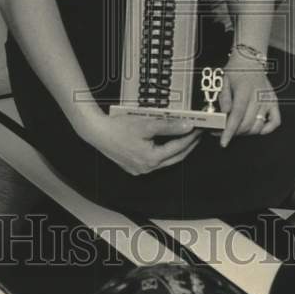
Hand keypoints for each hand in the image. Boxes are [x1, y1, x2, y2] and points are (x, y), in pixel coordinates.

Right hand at [77, 108, 201, 175]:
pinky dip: (163, 153)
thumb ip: (169, 126)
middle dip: (187, 146)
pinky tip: (165, 144)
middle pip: (174, 157)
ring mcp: (140, 169)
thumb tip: (187, 127)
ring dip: (176, 150)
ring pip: (165, 160)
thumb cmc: (118, 128)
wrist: (97, 132)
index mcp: (152, 159)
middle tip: (196, 134)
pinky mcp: (133, 167)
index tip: (198, 129)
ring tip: (184, 138)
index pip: (179, 148)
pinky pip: (154, 161)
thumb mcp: (147, 124)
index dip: (190, 138)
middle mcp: (147, 168)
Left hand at [218, 52, 279, 147]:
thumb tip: (225, 114)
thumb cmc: (236, 70)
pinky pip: (275, 122)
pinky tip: (255, 128)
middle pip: (247, 124)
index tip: (224, 141)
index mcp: (245, 90)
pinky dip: (266, 129)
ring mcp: (268, 100)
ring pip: (258, 126)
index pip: (237, 116)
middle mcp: (258, 96)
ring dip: (246, 132)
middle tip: (224, 132)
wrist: (250, 60)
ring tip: (236, 128)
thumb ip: (224, 99)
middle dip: (234, 132)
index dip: (229, 131)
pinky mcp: (274, 102)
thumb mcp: (224, 81)